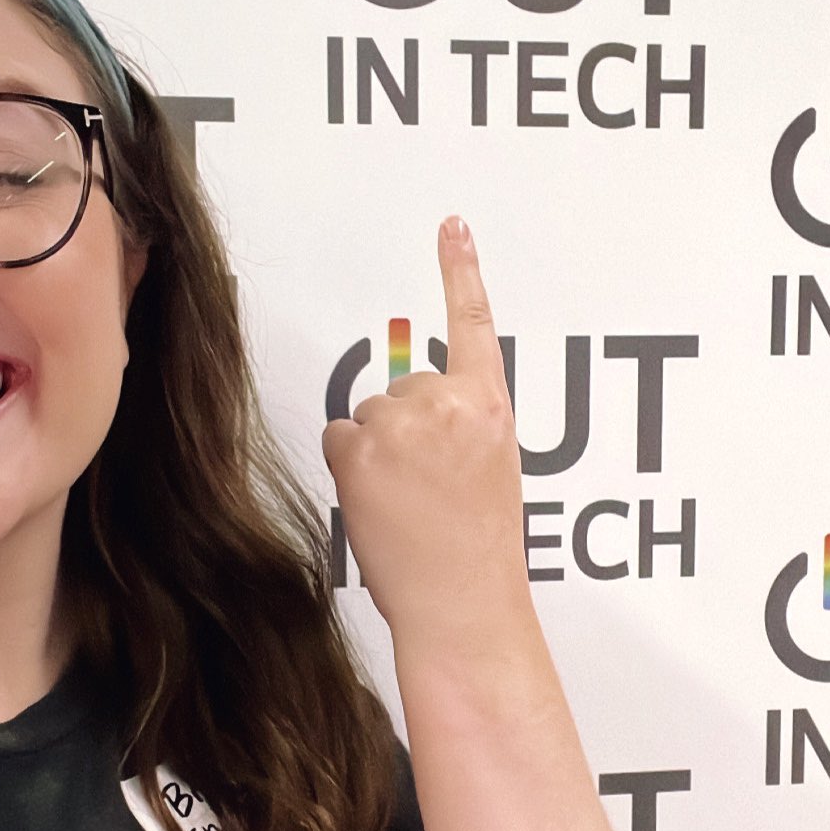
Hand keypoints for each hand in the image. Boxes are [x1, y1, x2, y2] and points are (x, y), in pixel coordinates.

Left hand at [322, 217, 531, 649]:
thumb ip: (462, 428)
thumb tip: (415, 416)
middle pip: (400, 389)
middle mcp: (448, 405)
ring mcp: (401, 424)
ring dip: (375, 454)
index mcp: (490, 409)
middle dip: (402, 431)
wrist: (461, 605)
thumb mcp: (490, 474)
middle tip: (425, 490)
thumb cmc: (476, 553)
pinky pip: (339, 441)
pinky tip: (380, 506)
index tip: (452, 225)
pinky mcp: (360, 449)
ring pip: (367, 417)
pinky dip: (349, 470)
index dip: (461, 271)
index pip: (474, 325)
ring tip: (406, 505)